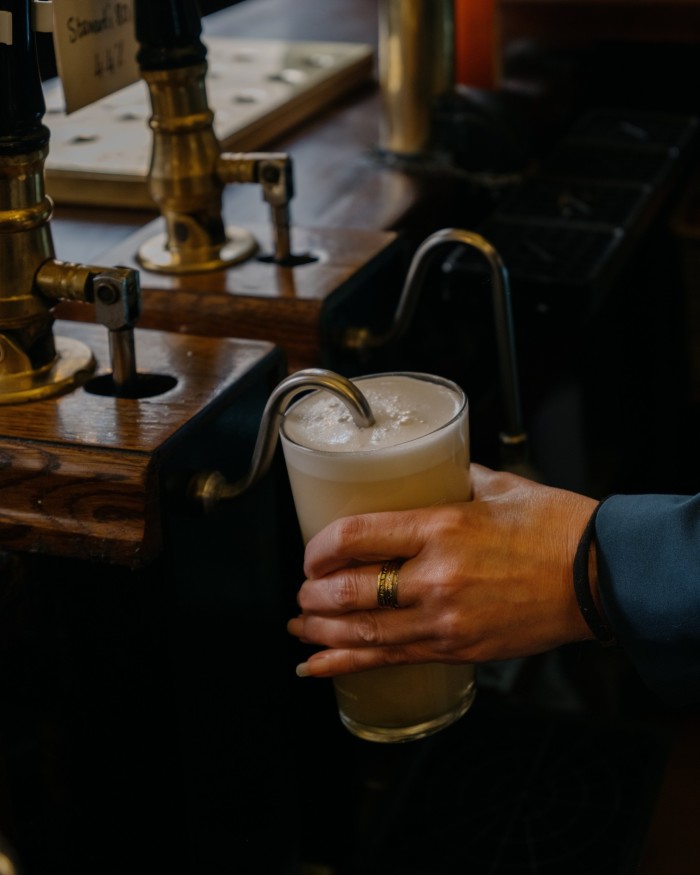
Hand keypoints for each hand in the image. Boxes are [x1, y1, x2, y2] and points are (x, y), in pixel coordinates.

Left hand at [287, 463, 598, 676]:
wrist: (598, 576)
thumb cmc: (553, 526)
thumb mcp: (495, 487)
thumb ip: (449, 480)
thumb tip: (421, 474)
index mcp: (441, 527)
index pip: (355, 537)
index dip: (318, 548)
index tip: (310, 554)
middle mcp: (436, 576)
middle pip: (350, 592)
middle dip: (314, 597)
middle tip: (304, 593)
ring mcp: (446, 619)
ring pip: (363, 633)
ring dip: (321, 633)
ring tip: (299, 629)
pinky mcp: (458, 648)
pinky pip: (391, 660)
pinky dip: (347, 666)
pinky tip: (318, 666)